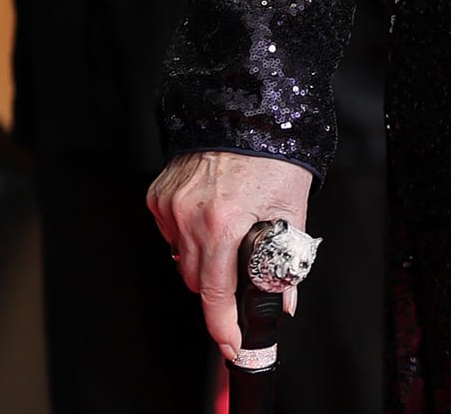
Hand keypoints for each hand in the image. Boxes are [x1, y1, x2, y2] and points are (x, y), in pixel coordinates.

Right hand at [147, 150, 314, 363]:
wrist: (249, 107)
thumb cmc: (275, 153)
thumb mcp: (291, 208)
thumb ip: (286, 259)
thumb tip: (284, 300)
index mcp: (224, 222)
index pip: (216, 293)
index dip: (224, 325)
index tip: (232, 343)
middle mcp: (190, 215)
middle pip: (198, 281)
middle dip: (221, 285)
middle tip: (243, 268)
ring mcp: (170, 204)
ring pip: (183, 259)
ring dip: (205, 259)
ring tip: (231, 231)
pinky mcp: (159, 194)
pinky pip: (171, 232)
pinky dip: (189, 234)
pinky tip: (212, 213)